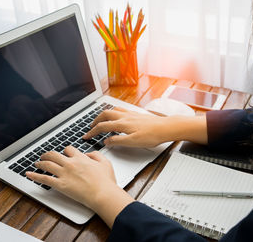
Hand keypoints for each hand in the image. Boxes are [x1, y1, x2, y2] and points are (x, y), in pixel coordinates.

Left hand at [26, 146, 115, 207]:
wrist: (102, 194)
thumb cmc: (105, 181)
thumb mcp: (105, 162)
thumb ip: (96, 155)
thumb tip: (89, 154)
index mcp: (81, 158)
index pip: (68, 149)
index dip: (65, 151)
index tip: (64, 154)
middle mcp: (70, 163)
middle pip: (54, 154)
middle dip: (48, 154)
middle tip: (44, 156)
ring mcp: (64, 174)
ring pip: (47, 164)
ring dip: (40, 162)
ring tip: (37, 163)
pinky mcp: (60, 185)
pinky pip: (44, 178)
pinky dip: (34, 176)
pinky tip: (29, 174)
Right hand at [83, 107, 208, 146]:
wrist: (166, 128)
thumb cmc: (152, 135)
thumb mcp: (133, 142)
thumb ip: (118, 141)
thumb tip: (106, 141)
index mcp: (122, 124)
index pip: (102, 126)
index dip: (92, 132)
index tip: (86, 136)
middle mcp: (125, 116)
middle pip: (105, 114)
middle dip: (95, 120)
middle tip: (90, 127)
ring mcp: (130, 114)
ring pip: (112, 110)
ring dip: (104, 115)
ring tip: (101, 121)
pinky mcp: (136, 114)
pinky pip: (120, 110)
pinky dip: (113, 113)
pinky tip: (117, 117)